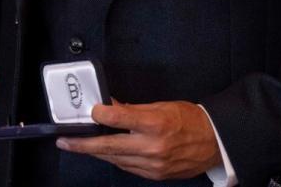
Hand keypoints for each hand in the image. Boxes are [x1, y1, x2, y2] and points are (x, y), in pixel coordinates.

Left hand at [56, 101, 221, 180]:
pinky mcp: (155, 175)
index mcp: (155, 124)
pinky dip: (115, 159)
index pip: (119, 118)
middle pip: (109, 146)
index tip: (91, 111)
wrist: (215, 143)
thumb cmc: (190, 120)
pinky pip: (128, 167)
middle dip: (84, 144)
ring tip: (80, 146)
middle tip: (65, 141)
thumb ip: (133, 109)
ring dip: (96, 153)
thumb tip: (109, 106)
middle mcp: (153, 147)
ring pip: (115, 160)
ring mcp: (154, 164)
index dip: (100, 114)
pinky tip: (107, 153)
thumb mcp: (162, 106)